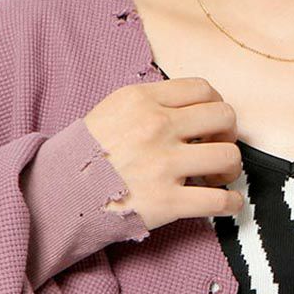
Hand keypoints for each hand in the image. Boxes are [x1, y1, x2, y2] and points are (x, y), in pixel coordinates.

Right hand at [83, 76, 244, 230]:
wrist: (61, 192)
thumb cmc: (88, 155)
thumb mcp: (113, 110)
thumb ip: (150, 104)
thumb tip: (189, 109)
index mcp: (143, 100)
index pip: (202, 89)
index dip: (215, 105)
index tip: (211, 123)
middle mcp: (156, 127)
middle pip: (224, 117)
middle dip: (228, 134)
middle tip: (218, 148)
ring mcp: (163, 165)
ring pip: (228, 157)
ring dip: (231, 169)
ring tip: (218, 178)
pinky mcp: (167, 202)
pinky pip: (219, 201)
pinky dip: (231, 204)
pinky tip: (226, 204)